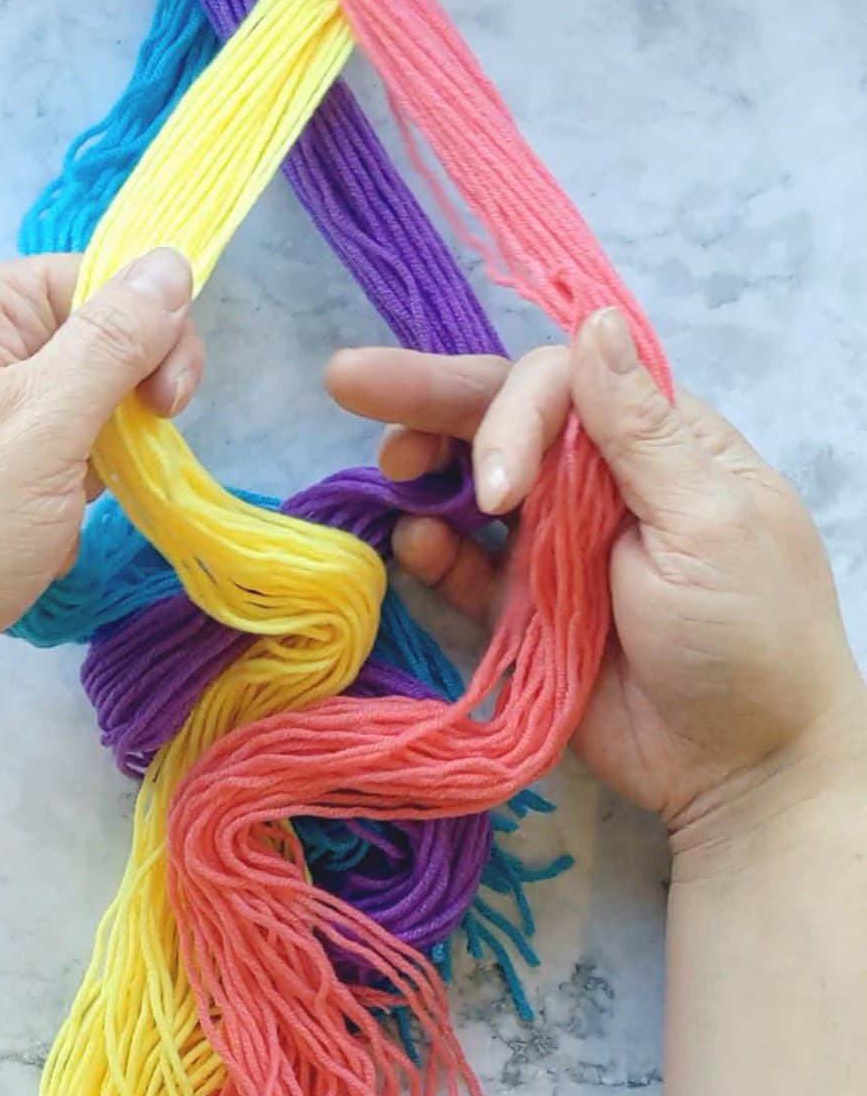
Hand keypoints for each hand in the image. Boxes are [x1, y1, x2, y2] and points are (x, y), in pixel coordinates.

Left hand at [0, 249, 202, 723]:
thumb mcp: (44, 420)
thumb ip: (114, 341)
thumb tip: (173, 262)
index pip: (94, 282)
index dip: (150, 331)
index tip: (170, 404)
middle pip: (89, 353)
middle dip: (119, 417)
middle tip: (118, 472)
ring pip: (74, 424)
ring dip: (90, 475)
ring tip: (56, 520)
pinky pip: (45, 478)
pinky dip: (59, 514)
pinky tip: (37, 549)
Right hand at [328, 310, 866, 839]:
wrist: (741, 770)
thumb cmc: (750, 638)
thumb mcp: (708, 523)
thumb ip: (642, 431)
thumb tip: (594, 325)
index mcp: (658, 444)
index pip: (563, 386)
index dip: (512, 412)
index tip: (499, 484)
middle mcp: (600, 483)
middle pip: (503, 420)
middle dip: (427, 398)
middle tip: (347, 380)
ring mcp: (558, 548)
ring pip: (473, 487)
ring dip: (425, 470)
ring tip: (388, 471)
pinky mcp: (525, 611)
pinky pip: (466, 568)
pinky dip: (434, 551)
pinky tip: (413, 543)